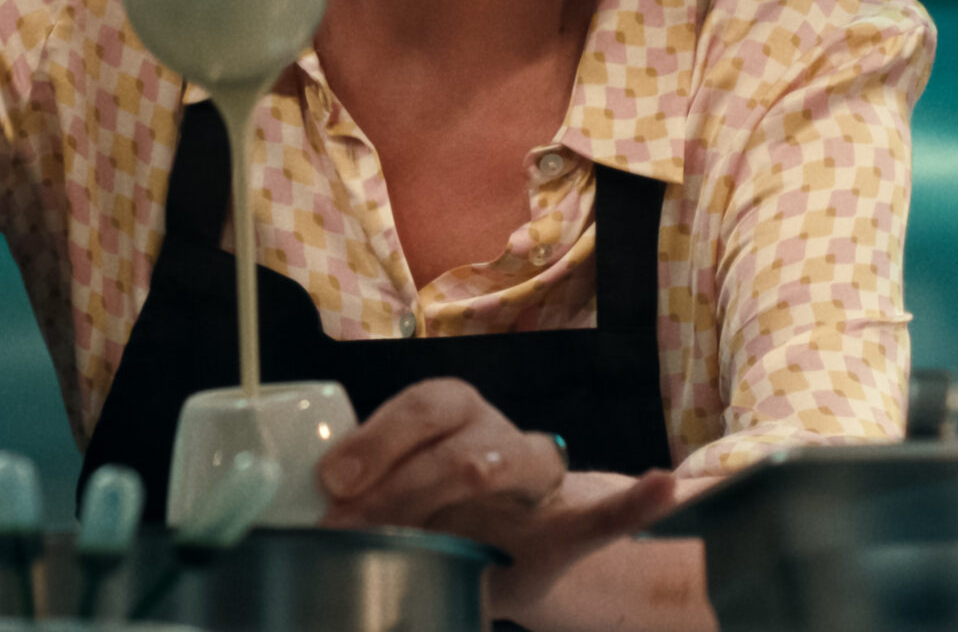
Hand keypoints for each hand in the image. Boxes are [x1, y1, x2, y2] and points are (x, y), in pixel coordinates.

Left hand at [316, 379, 683, 620]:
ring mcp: (536, 475)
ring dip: (462, 488)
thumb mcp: (392, 492)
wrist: (507, 549)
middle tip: (349, 527)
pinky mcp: (569, 525)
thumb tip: (298, 513)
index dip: (373, 442)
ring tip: (436, 517)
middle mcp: (495, 430)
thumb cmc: (437, 511)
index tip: (332, 484)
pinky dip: (635, 502)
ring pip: (508, 462)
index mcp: (450, 410)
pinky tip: (659, 486)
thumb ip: (357, 493)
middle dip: (398, 484)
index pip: (417, 407)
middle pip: (452, 441)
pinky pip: (605, 514)